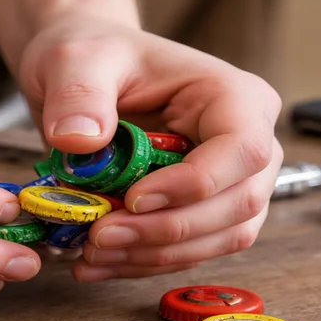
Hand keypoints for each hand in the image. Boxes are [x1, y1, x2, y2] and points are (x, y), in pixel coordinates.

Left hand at [18, 18, 282, 280]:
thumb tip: (79, 141)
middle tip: (101, 236)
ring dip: (153, 256)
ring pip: (217, 239)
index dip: (193, 185)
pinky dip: (141, 263)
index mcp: (233, 96)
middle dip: (167, 232)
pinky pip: (186, 251)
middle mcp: (246, 144)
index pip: (242, 150)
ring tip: (92, 253)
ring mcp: (229, 183)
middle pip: (238, 206)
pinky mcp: (201, 212)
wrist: (81, 78)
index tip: (132, 198)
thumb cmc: (92, 57)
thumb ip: (78, 95)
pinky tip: (94, 263)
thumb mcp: (74, 60)